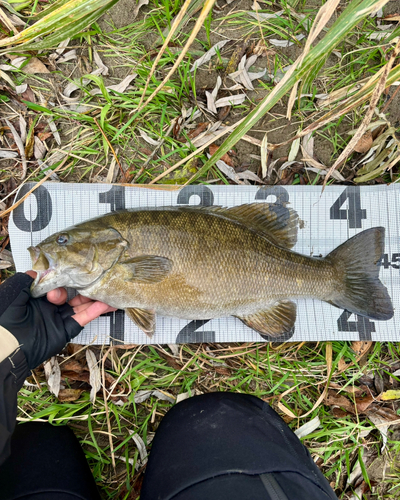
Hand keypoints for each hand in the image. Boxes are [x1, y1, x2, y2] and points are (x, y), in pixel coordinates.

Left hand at [0, 272, 115, 368]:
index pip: (56, 283)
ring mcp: (57, 319)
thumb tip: (39, 271)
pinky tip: (105, 304)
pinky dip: (93, 312)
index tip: (75, 269)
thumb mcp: (13, 294)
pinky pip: (80, 319)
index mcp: (36, 297)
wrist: (6, 348)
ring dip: (94, 298)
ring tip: (110, 289)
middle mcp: (49, 307)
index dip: (65, 276)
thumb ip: (26, 281)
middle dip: (84, 285)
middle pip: (71, 293)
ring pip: (79, 305)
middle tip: (98, 276)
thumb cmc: (5, 320)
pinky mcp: (64, 331)